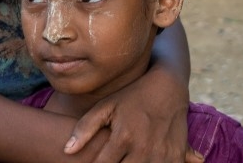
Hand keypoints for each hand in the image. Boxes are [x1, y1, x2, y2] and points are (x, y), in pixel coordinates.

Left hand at [67, 65, 190, 162]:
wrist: (169, 87)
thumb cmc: (132, 97)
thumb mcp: (106, 106)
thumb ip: (85, 128)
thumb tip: (67, 151)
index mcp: (123, 138)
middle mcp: (143, 150)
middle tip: (111, 160)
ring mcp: (161, 155)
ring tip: (124, 159)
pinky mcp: (175, 157)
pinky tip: (141, 159)